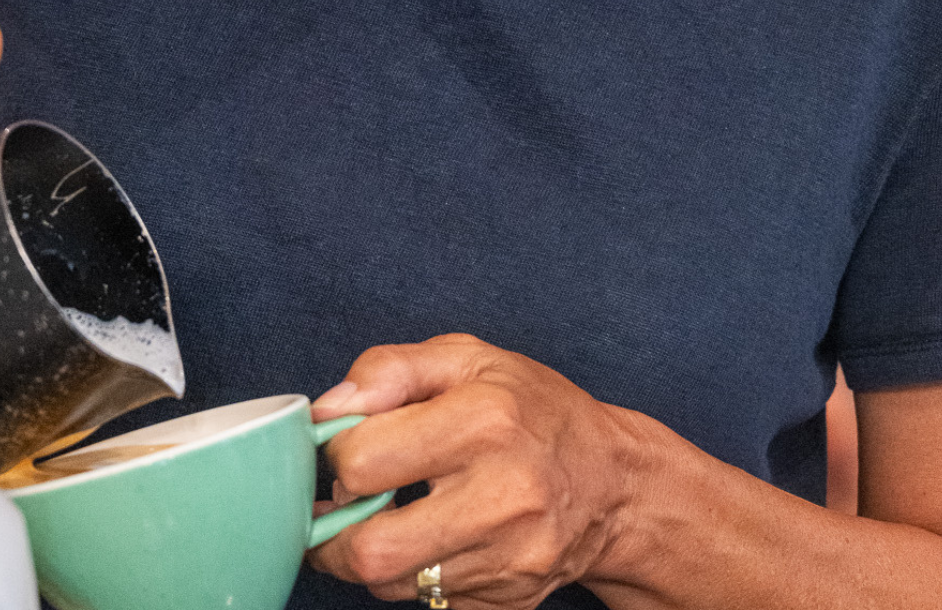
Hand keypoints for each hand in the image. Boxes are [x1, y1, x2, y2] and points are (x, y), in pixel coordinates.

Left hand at [307, 335, 658, 609]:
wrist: (613, 481)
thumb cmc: (533, 409)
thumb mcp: (467, 357)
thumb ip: (390, 369)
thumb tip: (328, 409)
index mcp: (484, 420)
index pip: (363, 460)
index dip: (337, 451)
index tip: (345, 444)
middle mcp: (500, 496)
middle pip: (370, 548)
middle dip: (333, 530)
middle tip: (340, 503)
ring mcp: (508, 558)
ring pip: (392, 584)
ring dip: (369, 553)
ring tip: (382, 516)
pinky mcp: (510, 601)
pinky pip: (428, 603)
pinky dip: (412, 574)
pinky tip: (430, 537)